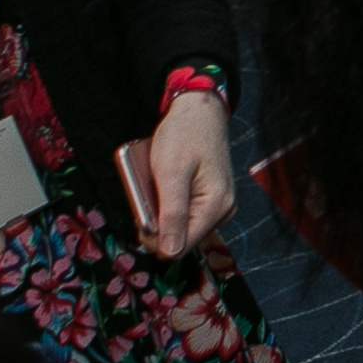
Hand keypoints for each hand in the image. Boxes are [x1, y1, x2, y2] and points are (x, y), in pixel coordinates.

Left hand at [144, 89, 235, 257]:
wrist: (199, 109)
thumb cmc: (184, 135)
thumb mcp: (170, 173)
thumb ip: (171, 214)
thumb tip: (169, 253)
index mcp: (217, 206)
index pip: (179, 247)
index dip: (153, 237)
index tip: (139, 213)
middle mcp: (223, 211)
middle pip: (180, 238)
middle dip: (158, 221)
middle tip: (147, 193)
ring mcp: (219, 205)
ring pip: (180, 226)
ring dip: (161, 212)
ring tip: (156, 185)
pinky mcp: (211, 198)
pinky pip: (184, 213)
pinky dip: (168, 203)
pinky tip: (165, 184)